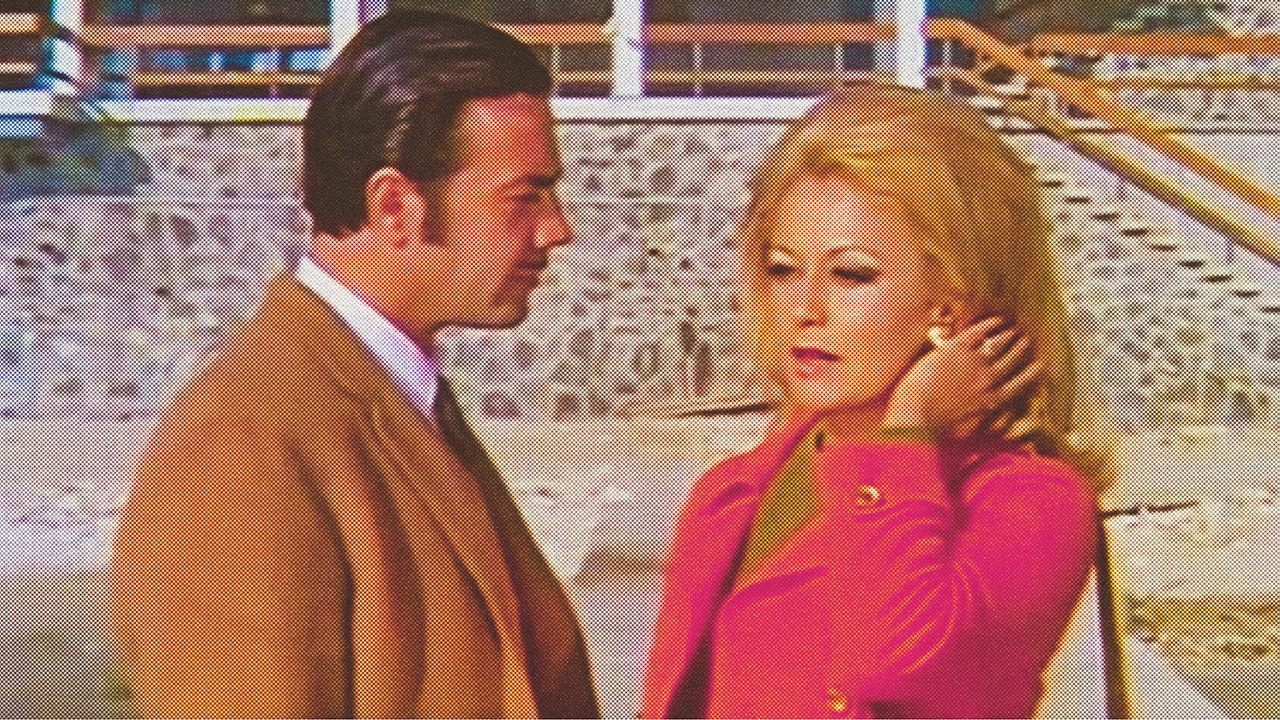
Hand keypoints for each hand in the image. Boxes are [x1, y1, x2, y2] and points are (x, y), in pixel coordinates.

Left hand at [882, 316, 1040, 436]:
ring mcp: (972, 363)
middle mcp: (988, 380)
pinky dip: (989, 325)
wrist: (914, 416)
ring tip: (1015, 329)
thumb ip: (983, 423)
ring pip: (998, 344)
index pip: (1019, 384)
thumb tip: (996, 429)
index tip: (1040, 364)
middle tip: (1027, 340)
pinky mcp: (954, 349)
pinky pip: (977, 332)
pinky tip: (997, 320)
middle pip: (1011, 360)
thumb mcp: (968, 433)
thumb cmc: (936, 431)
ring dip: (1009, 336)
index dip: (1031, 373)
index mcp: (992, 401)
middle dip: (1020, 349)